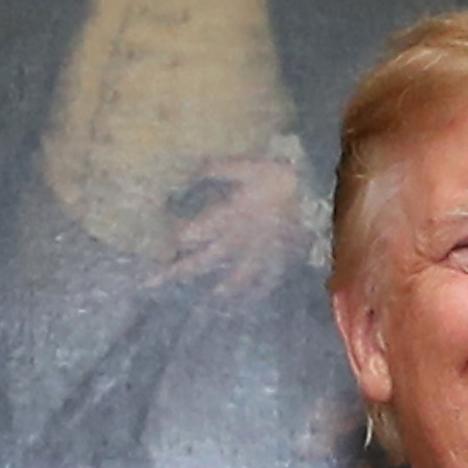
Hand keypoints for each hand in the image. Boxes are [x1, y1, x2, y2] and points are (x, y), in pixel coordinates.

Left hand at [154, 155, 312, 297]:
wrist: (316, 189)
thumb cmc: (279, 175)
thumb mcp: (248, 166)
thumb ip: (219, 169)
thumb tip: (192, 168)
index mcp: (227, 217)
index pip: (192, 232)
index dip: (173, 236)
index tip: (158, 240)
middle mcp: (237, 241)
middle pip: (201, 261)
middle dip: (176, 271)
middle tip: (150, 285)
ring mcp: (258, 254)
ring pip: (233, 278)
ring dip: (218, 289)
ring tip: (207, 301)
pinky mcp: (279, 259)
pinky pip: (267, 281)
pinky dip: (257, 292)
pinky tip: (249, 302)